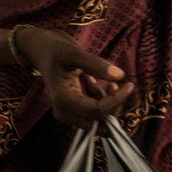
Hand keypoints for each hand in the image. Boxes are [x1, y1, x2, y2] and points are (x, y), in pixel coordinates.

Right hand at [16, 27, 133, 129]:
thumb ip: (95, 64)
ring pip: (99, 119)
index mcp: (63, 100)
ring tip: (99, 77)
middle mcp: (65, 111)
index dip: (116, 101)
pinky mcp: (75, 108)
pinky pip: (95, 111)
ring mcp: (69, 111)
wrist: (42, 50)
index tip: (129, 85)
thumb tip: (120, 75)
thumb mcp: (73, 52)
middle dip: (113, 106)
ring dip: (108, 100)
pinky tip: (93, 80)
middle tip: (117, 84)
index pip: (96, 112)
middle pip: (99, 122)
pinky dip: (101, 98)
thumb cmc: (54, 49)